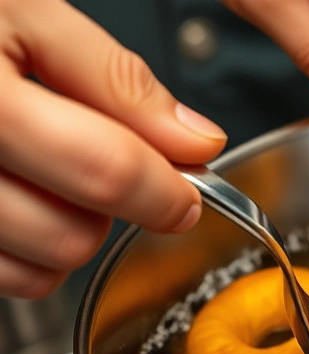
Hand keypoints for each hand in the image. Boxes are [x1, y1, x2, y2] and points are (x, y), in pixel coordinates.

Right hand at [0, 0, 227, 297]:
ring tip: (47, 174)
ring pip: (32, 275)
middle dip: (108, 209)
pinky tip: (15, 197)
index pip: (103, 172)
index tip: (186, 193)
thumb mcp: (26, 9)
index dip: (166, 191)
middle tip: (103, 163)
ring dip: (63, 235)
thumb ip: (115, 79)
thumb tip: (194, 142)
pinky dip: (20, 253)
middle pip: (70, 237)